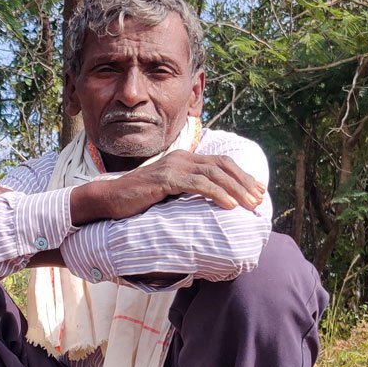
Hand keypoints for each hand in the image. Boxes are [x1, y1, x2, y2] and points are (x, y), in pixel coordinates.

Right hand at [71, 151, 263, 223]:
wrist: (108, 200)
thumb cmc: (136, 202)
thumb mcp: (167, 195)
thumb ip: (185, 194)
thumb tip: (206, 208)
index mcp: (182, 160)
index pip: (219, 162)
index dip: (241, 175)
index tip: (257, 190)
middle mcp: (180, 158)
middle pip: (221, 165)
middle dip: (244, 182)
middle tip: (259, 200)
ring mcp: (172, 167)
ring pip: (213, 174)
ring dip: (235, 189)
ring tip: (250, 204)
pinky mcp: (164, 180)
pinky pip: (196, 184)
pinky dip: (216, 194)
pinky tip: (229, 205)